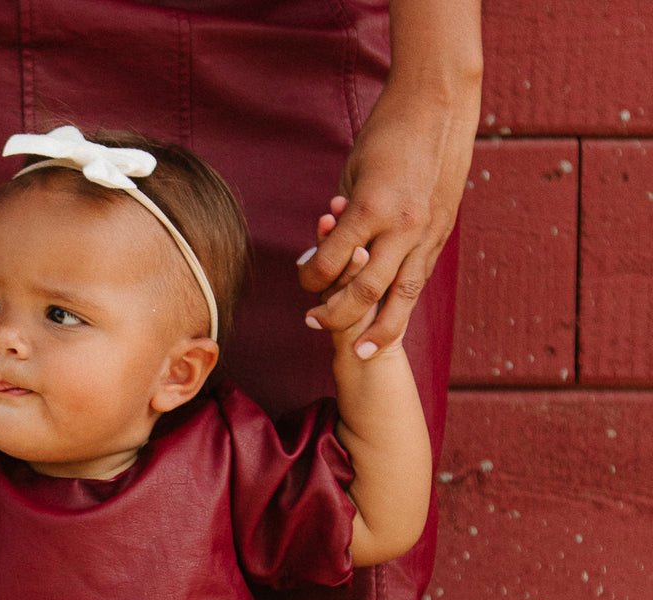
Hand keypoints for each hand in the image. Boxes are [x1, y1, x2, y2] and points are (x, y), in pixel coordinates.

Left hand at [298, 76, 479, 356]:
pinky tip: (388, 320)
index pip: (331, 262)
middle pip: (365, 292)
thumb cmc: (386, 132)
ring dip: (379, 329)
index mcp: (371, 208)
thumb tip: (323, 252)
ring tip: (361, 351)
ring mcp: (427, 233)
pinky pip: (418, 280)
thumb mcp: (353, 172)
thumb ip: (340, 218)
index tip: (301, 278)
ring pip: (401, 297)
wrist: (440, 103)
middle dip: (336, 314)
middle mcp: (402, 227)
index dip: (310, 277)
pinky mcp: (442, 234)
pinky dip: (401, 304)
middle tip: (313, 324)